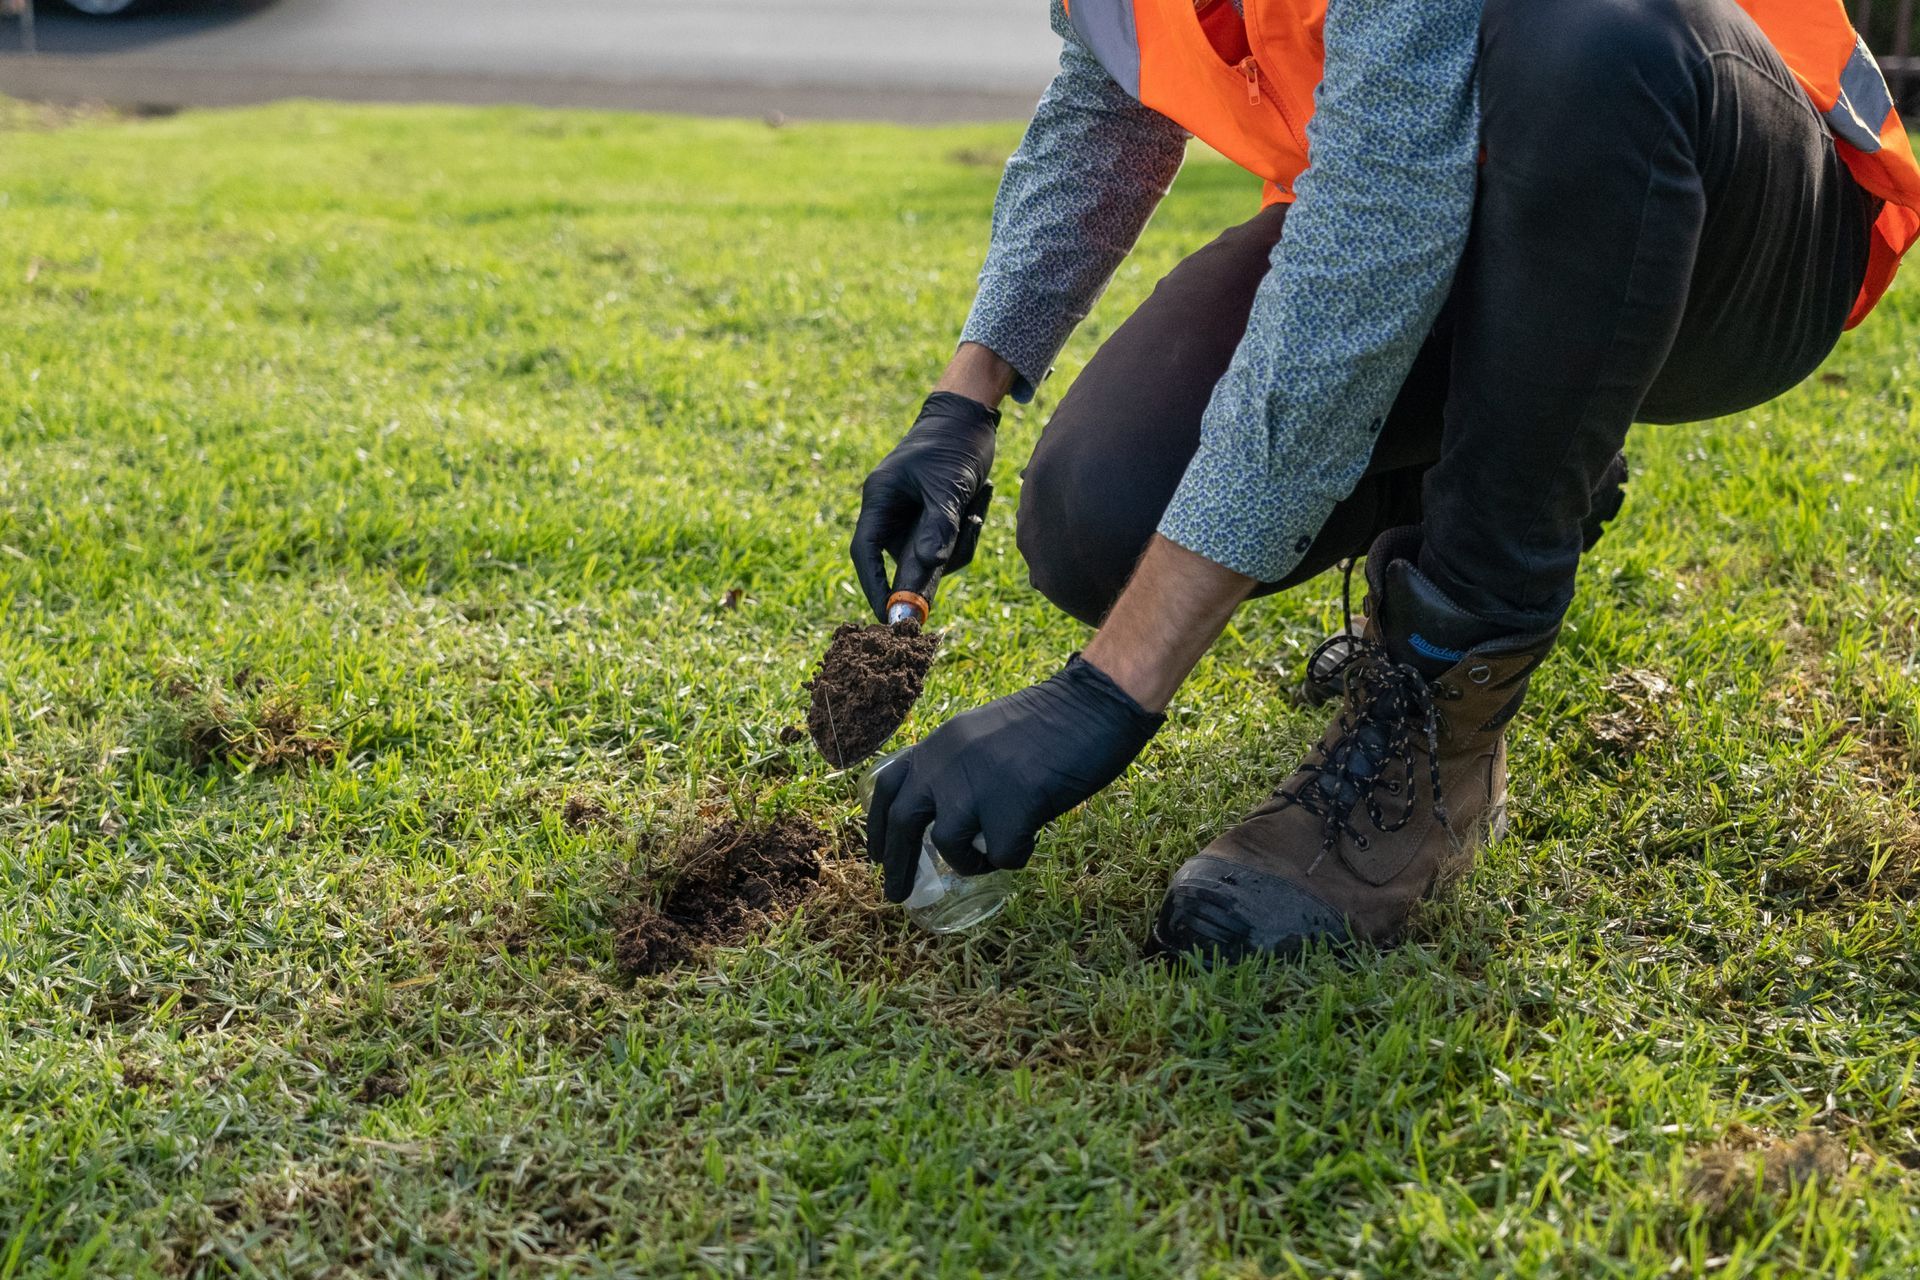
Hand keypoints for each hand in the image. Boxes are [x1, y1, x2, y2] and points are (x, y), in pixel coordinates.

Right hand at [850, 392, 997, 620]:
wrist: (971, 418)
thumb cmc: (951, 443)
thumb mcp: (947, 484)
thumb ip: (938, 525)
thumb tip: (929, 564)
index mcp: (880, 499)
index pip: (866, 551)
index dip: (875, 585)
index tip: (889, 615)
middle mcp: (892, 513)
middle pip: (907, 560)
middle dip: (940, 558)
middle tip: (967, 531)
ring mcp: (913, 520)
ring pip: (934, 558)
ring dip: (963, 540)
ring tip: (979, 497)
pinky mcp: (935, 522)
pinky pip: (951, 546)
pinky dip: (970, 530)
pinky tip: (983, 496)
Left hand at [864, 655, 1164, 902]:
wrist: (1093, 704)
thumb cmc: (1051, 720)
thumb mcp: (984, 736)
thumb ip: (959, 768)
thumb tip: (944, 816)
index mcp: (940, 743)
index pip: (889, 786)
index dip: (876, 825)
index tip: (876, 855)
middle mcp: (947, 762)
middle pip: (903, 822)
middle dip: (897, 865)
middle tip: (896, 893)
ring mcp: (977, 784)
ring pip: (949, 846)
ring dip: (969, 862)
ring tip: (992, 857)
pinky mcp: (1012, 806)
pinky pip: (1001, 855)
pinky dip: (1015, 856)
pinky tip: (1033, 838)